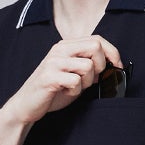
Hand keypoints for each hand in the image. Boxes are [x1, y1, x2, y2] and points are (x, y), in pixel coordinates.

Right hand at [0, 34, 124, 126]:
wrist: (27, 105)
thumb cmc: (52, 91)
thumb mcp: (74, 74)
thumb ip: (89, 67)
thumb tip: (112, 67)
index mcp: (66, 46)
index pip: (97, 39)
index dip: (112, 53)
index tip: (117, 67)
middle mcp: (59, 49)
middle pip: (95, 47)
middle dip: (101, 66)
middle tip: (91, 80)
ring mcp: (53, 62)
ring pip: (88, 66)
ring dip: (87, 82)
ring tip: (74, 88)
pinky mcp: (49, 76)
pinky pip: (75, 81)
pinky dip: (75, 91)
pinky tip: (65, 93)